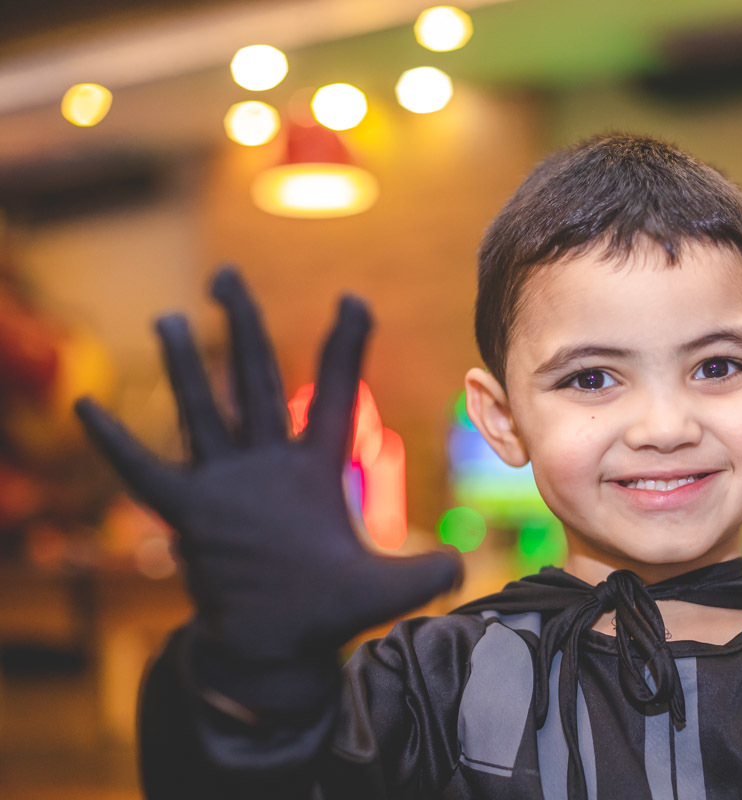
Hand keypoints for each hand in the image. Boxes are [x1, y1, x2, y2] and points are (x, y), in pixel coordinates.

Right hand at [75, 269, 460, 670]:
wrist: (275, 649)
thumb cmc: (327, 613)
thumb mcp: (385, 591)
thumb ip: (426, 574)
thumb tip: (463, 569)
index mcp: (317, 468)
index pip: (334, 392)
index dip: (345, 345)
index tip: (353, 298)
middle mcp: (269, 465)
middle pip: (256, 379)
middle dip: (242, 325)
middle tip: (226, 275)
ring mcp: (226, 486)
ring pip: (204, 410)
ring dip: (186, 365)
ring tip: (170, 318)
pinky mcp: (191, 515)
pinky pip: (146, 473)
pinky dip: (117, 445)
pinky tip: (87, 410)